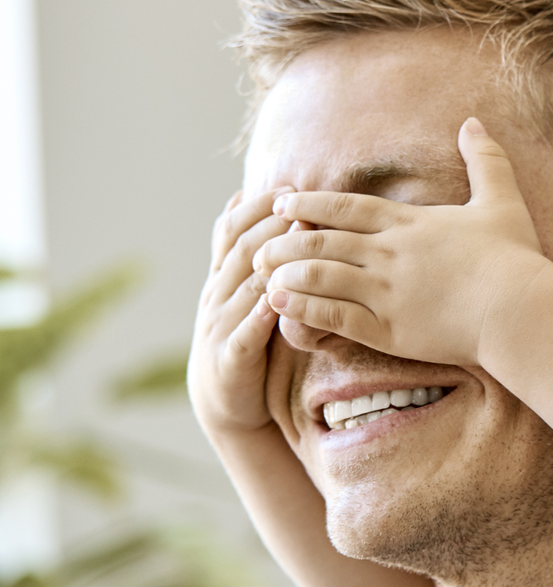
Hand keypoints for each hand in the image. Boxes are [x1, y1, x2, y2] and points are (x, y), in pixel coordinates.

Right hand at [190, 189, 293, 439]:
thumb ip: (244, 248)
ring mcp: (220, 327)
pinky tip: (279, 304)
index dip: (257, 207)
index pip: (232, 231)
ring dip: (271, 266)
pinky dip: (260, 318)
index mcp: (222, 276)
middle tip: (299, 205)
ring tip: (300, 245)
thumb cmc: (243, 334)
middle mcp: (217, 296)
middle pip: (241, 253)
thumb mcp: (241, 287)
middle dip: (269, 226)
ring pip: (245, 289)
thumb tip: (240, 194)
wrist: (226, 400)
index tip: (288, 186)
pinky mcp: (231, 359)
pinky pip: (245, 335)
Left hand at [256, 118, 552, 367]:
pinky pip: (333, 316)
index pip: (347, 207)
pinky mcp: (389, 329)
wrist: (521, 309)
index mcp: (411, 223)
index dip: (310, 203)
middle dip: (285, 240)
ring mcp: (386, 292)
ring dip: (286, 273)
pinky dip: (302, 308)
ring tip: (261, 274)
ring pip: (319, 275)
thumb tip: (474, 121)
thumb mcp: (503, 200)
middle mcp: (390, 253)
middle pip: (322, 239)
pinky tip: (281, 306)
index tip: (281, 203)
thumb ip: (486, 160)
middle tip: (259, 244)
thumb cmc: (516, 257)